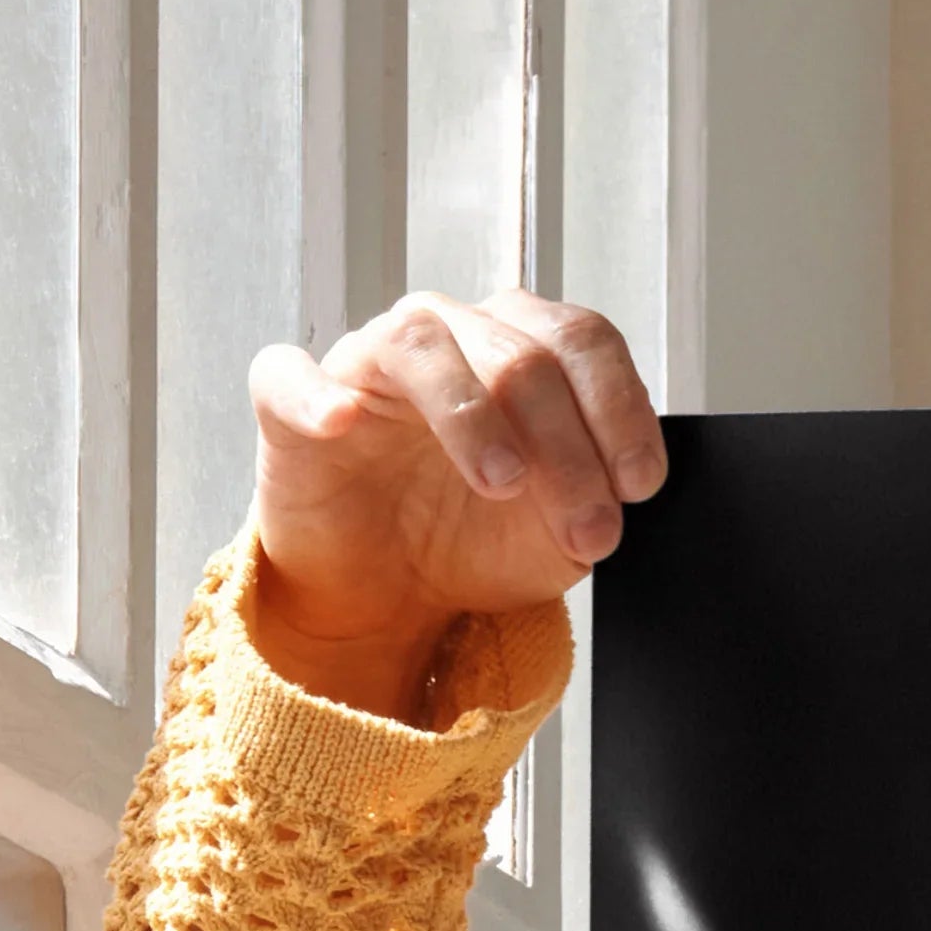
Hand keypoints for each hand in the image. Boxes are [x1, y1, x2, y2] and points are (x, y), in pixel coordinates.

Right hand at [244, 292, 665, 721]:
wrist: (390, 594)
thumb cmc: (473, 540)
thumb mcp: (558, 533)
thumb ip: (594, 500)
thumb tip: (619, 491)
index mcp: (521, 350)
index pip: (582, 342)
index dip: (620, 409)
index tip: (640, 484)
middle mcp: (450, 336)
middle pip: (520, 354)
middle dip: (567, 449)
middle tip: (587, 528)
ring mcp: (369, 362)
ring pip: (422, 344)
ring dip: (472, 416)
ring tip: (502, 483)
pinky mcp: (292, 402)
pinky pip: (290, 375)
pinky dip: (316, 394)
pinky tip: (342, 422)